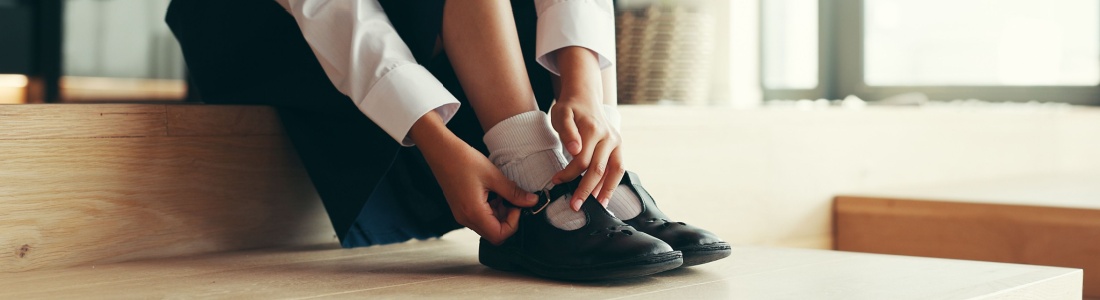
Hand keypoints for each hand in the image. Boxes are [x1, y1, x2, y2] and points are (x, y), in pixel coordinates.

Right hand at [410, 112, 538, 244]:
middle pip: (493, 234)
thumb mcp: (493, 176)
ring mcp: (461, 215)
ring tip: (502, 194)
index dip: (513, 224)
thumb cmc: (463, 160)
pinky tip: (493, 193)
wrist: (441, 151)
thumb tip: (532, 202)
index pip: (499, 236)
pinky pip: (479, 218)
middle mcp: (465, 218)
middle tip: (512, 200)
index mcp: (473, 213)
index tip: (517, 206)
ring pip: (487, 226)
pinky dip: (490, 210)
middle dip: (508, 220)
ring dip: (499, 214)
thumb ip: (514, 192)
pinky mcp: (460, 209)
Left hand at [549, 47, 626, 210]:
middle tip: (575, 206)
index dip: (569, 174)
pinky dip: (612, 183)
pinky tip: (604, 196)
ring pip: (614, 171)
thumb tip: (575, 150)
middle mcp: (609, 137)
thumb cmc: (570, 108)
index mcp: (594, 130)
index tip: (556, 181)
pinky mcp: (618, 147)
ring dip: (606, 191)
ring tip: (598, 206)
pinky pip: (618, 168)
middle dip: (586, 190)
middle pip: (598, 169)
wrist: (585, 97)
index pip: (582, 161)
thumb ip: (567, 132)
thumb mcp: (561, 114)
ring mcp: (616, 142)